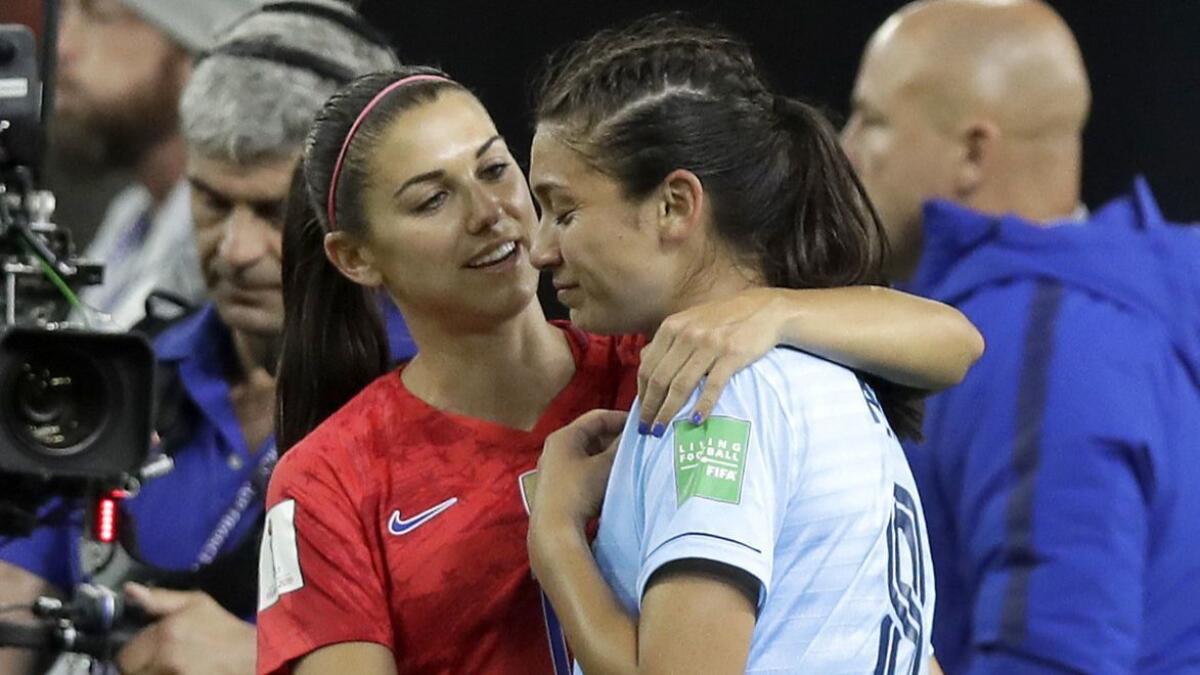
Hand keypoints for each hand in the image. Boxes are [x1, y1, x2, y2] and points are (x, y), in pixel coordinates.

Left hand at [116, 583, 254, 674]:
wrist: (251, 656)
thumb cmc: (224, 630)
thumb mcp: (196, 603)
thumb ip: (159, 598)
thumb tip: (129, 590)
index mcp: (166, 634)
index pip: (126, 654)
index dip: (136, 651)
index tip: (149, 650)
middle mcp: (165, 660)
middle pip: (131, 672)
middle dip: (141, 665)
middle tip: (159, 660)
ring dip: (152, 672)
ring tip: (170, 665)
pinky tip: (178, 671)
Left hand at [530, 409, 626, 529]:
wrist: (555, 530)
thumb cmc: (578, 491)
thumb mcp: (605, 466)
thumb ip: (620, 447)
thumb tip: (633, 435)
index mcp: (564, 436)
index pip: (596, 418)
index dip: (620, 419)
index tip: (640, 425)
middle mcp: (555, 448)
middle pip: (590, 435)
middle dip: (614, 439)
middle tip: (637, 445)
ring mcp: (554, 468)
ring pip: (586, 454)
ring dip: (607, 456)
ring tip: (628, 462)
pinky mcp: (555, 487)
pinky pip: (581, 470)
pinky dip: (597, 470)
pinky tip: (611, 480)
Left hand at [638, 287, 786, 432]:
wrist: (764, 310)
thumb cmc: (724, 319)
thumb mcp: (690, 320)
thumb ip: (668, 339)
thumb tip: (643, 360)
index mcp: (672, 327)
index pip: (648, 367)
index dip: (641, 394)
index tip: (640, 412)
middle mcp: (686, 335)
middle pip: (660, 379)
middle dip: (649, 408)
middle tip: (646, 428)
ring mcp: (709, 345)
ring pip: (681, 385)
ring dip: (668, 412)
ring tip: (661, 431)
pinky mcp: (732, 355)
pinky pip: (712, 386)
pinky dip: (702, 406)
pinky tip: (695, 421)